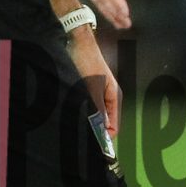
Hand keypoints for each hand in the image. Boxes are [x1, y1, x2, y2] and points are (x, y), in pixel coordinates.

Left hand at [69, 22, 120, 139]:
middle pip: (104, 123)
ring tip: (73, 123)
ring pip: (94, 116)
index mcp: (114, 96)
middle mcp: (108, 97)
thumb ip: (98, 108)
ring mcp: (98, 94)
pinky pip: (86, 108)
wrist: (78, 42)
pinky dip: (80, 113)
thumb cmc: (87, 61)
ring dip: (86, 121)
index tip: (92, 144)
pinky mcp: (87, 91)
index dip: (104, 137)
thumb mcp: (92, 86)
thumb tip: (102, 129)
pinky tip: (71, 113)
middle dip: (94, 129)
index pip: (113, 127)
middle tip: (80, 136)